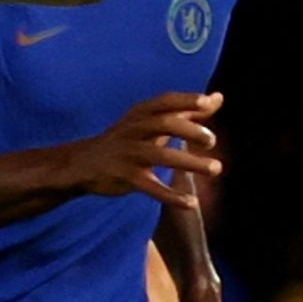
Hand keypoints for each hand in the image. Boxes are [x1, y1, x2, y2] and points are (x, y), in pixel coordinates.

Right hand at [63, 93, 222, 205]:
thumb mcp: (152, 121)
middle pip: (162, 124)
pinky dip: (171, 196)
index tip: (207, 103)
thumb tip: (218, 98)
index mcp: (141, 113)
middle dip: (189, 130)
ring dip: (189, 162)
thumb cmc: (128, 138)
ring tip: (216, 169)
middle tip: (212, 141)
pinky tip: (191, 203)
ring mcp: (128, 153)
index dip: (185, 101)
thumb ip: (186, 111)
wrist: (84, 163)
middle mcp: (134, 129)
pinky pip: (150, 186)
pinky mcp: (125, 177)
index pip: (165, 102)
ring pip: (159, 156)